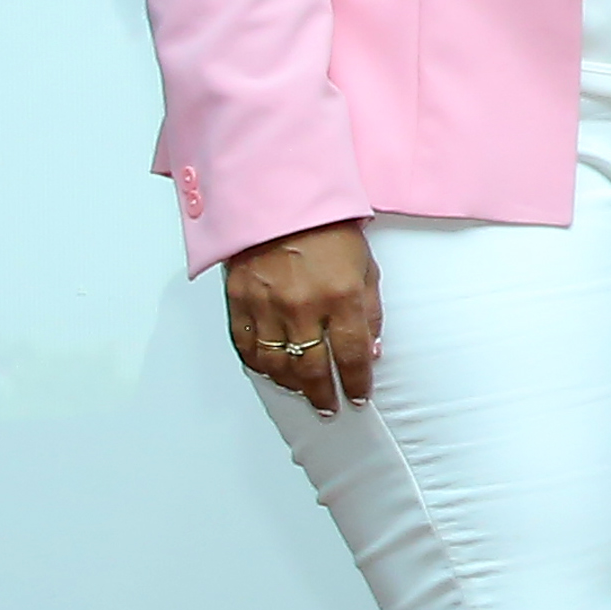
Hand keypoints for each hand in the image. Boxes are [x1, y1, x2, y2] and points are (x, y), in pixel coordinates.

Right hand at [221, 219, 379, 411]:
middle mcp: (302, 307)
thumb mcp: (366, 267)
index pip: (351, 356)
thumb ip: (370, 311)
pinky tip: (271, 373)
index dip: (356, 383)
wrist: (280, 201)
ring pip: (277, 364)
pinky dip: (259, 365)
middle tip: (329, 408)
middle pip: (313, 368)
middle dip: (323, 395)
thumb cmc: (329, 230)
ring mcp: (266, 305)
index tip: (358, 398)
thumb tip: (371, 351)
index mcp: (340, 297)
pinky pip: (246, 346)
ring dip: (291, 385)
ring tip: (303, 393)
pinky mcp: (238, 300)